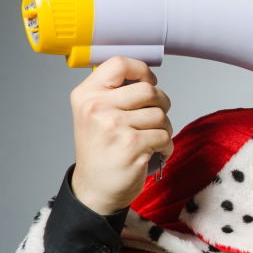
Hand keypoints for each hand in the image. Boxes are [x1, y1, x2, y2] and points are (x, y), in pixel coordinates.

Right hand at [69, 56, 173, 214]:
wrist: (94, 188)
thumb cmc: (102, 149)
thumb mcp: (95, 114)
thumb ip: (114, 92)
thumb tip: (147, 76)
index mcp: (86, 95)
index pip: (120, 63)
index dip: (142, 71)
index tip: (148, 83)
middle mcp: (96, 107)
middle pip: (149, 89)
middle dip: (161, 104)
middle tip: (155, 118)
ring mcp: (113, 126)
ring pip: (160, 115)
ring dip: (164, 129)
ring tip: (151, 139)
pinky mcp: (131, 145)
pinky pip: (165, 136)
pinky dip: (166, 146)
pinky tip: (154, 153)